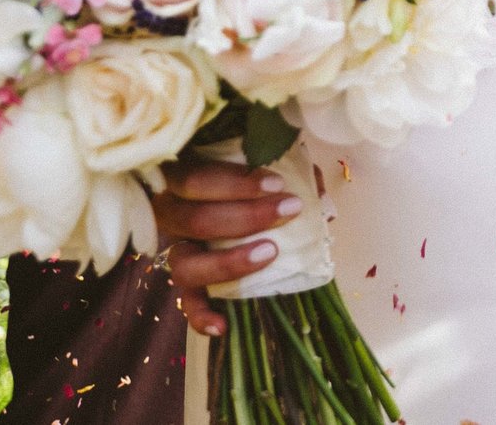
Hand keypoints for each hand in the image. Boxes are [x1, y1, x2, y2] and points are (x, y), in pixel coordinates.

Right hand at [153, 159, 302, 336]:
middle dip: (245, 217)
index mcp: (185, 181)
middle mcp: (172, 217)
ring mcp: (178, 252)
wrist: (247, 208)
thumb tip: (322, 206)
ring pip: (183, 265)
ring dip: (227, 262)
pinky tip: (224, 325)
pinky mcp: (188, 284)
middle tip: (290, 210)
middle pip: (192, 220)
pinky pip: (187, 304)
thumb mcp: (277, 169)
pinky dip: (201, 317)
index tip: (278, 184)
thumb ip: (298, 174)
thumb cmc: (259, 181)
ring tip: (271, 253)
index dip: (233, 183)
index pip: (195, 178)